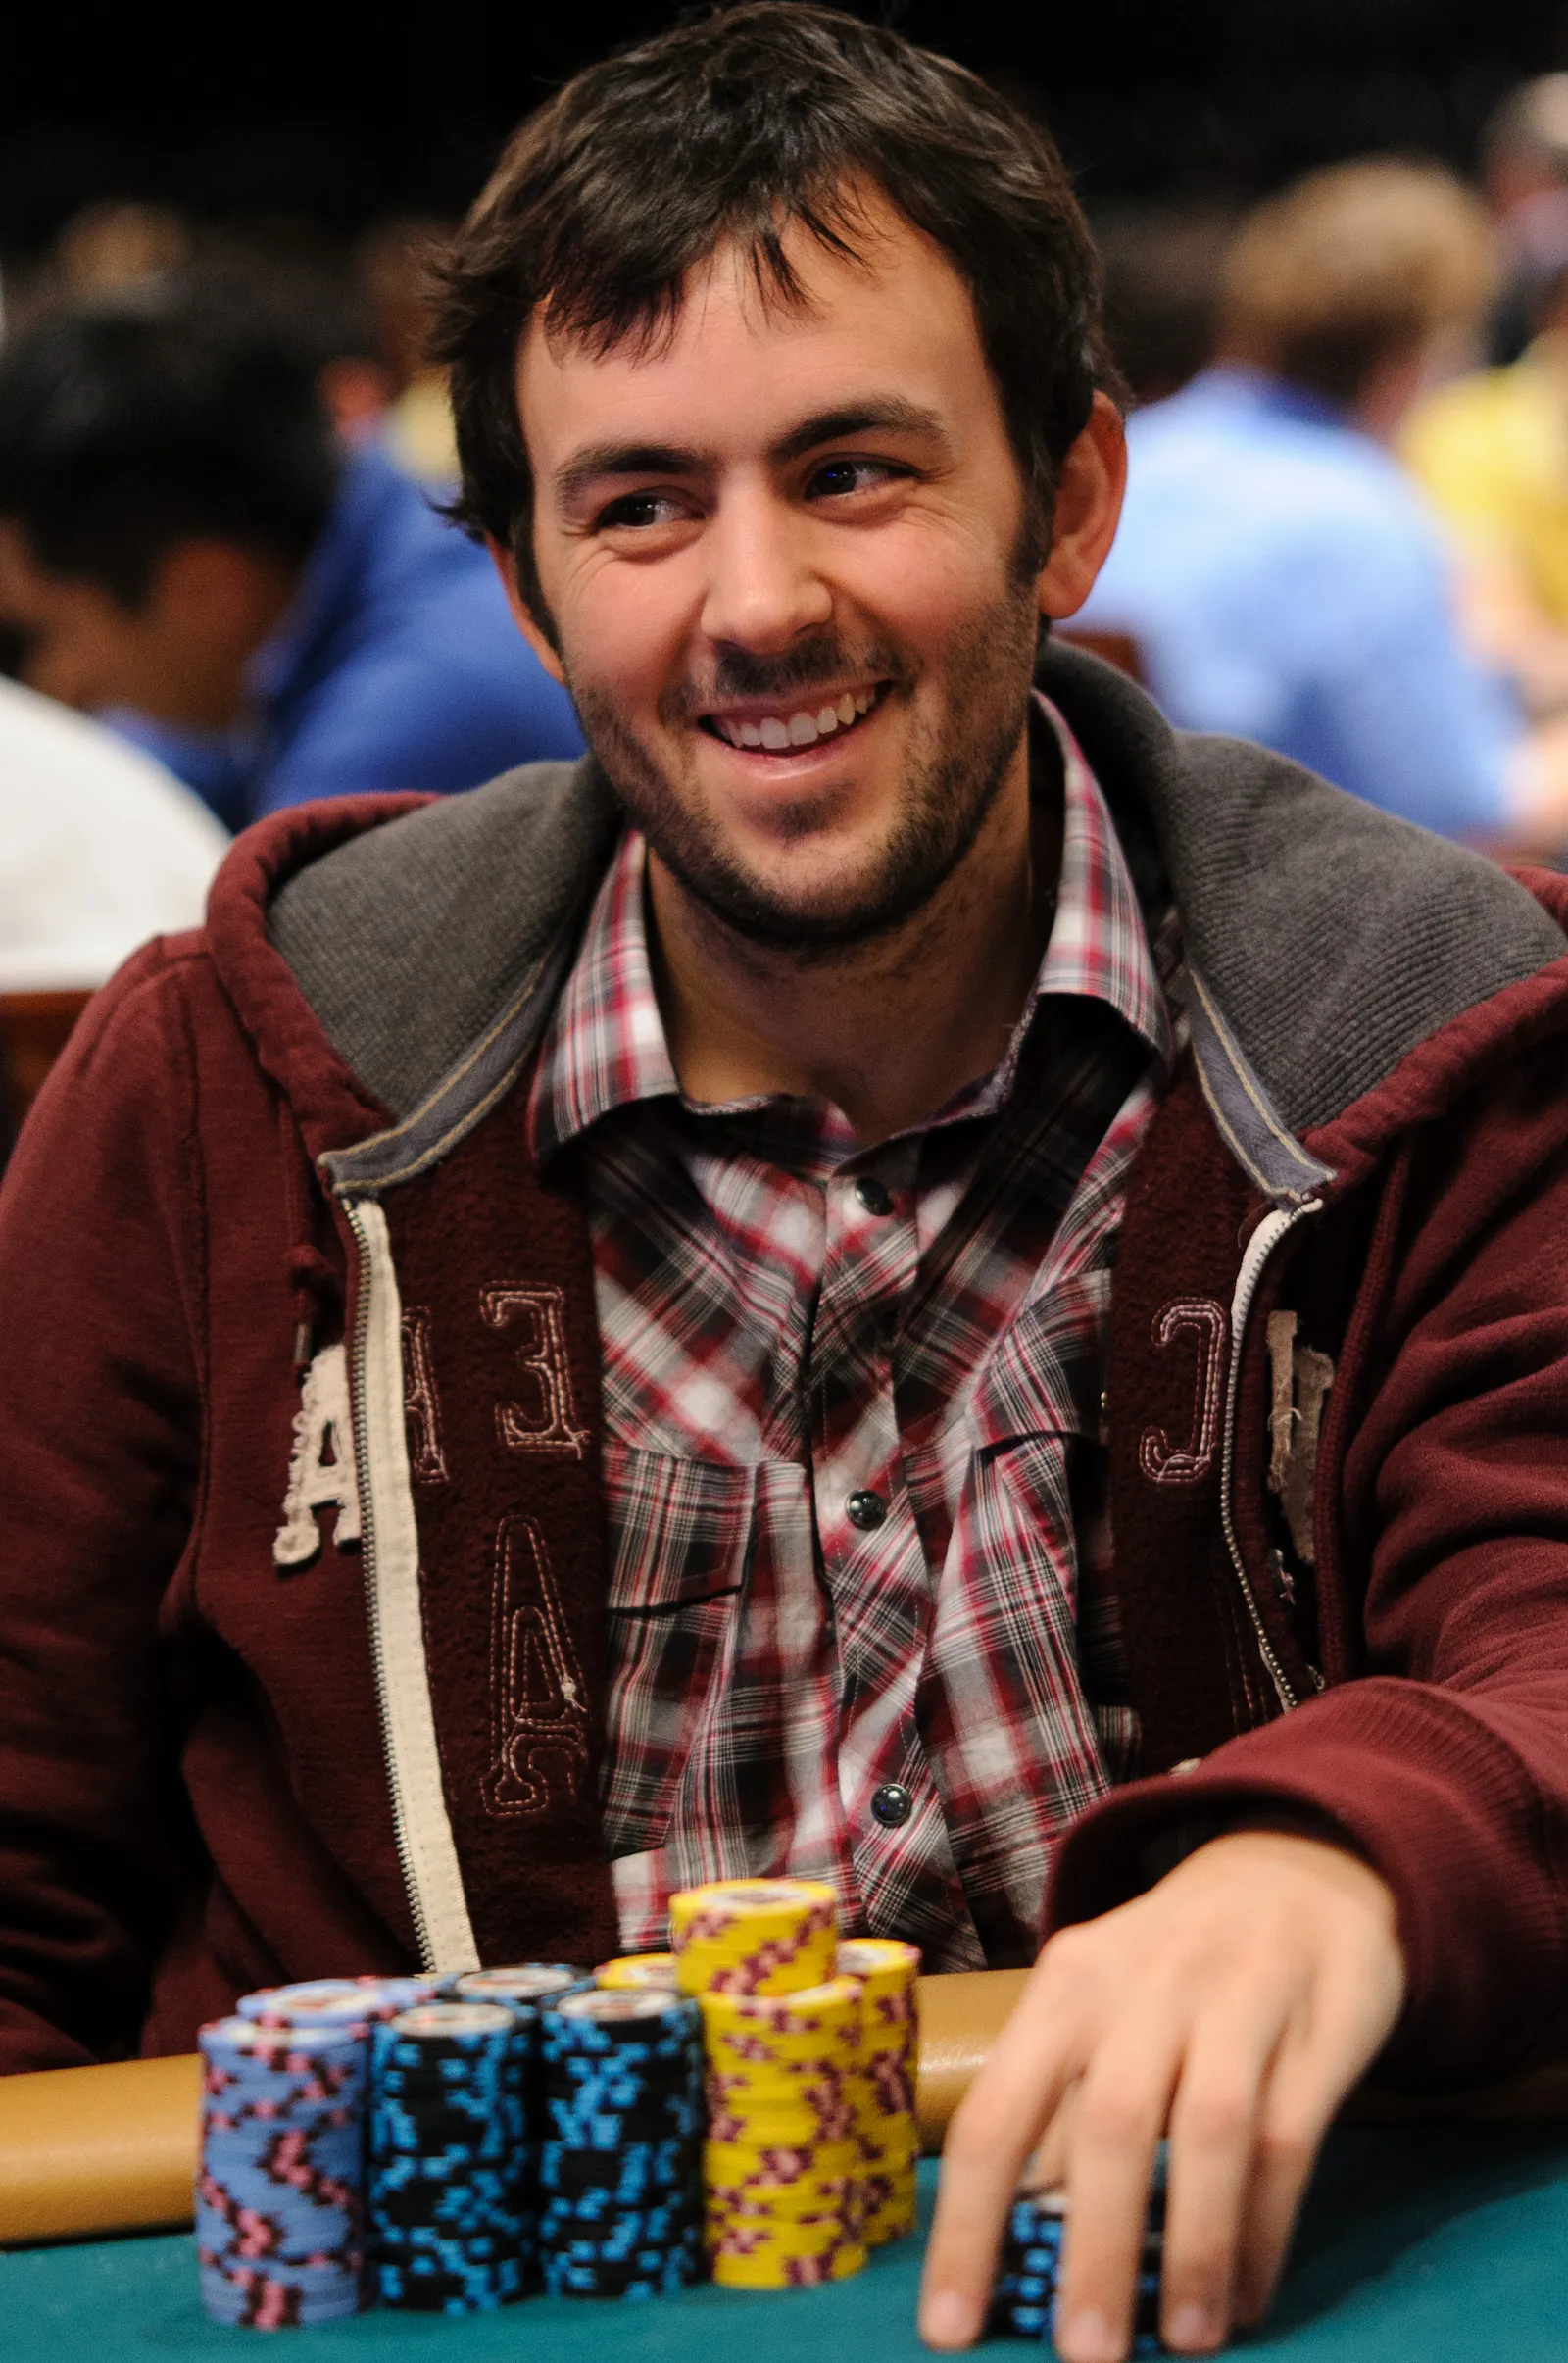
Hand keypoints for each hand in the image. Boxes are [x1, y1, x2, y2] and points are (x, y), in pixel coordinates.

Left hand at [918, 1830, 1404, 2359]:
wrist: (1298, 1866)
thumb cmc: (1171, 1964)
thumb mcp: (1099, 2007)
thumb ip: (1063, 2112)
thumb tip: (1019, 2244)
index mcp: (1066, 1985)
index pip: (998, 2112)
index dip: (967, 2226)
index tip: (950, 2329)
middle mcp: (1144, 1983)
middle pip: (1110, 2124)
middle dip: (1095, 2253)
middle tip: (1083, 2356)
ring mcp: (1237, 1998)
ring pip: (1211, 2132)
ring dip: (1194, 2248)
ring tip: (1184, 2344)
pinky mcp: (1319, 2024)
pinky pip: (1290, 2141)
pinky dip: (1266, 2228)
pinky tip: (1245, 2294)